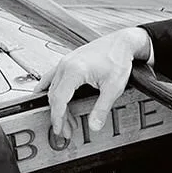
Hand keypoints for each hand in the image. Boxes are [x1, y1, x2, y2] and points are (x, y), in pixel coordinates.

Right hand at [36, 27, 150, 141]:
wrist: (122, 42)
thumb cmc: (118, 58)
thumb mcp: (114, 88)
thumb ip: (102, 108)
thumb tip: (95, 125)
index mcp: (74, 70)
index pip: (59, 99)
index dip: (58, 117)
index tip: (59, 129)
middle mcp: (66, 65)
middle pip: (54, 96)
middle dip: (59, 116)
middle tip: (66, 130)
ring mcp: (65, 62)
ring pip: (53, 88)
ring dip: (57, 106)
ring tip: (66, 120)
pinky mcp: (68, 61)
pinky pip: (52, 78)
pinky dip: (50, 90)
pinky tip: (49, 97)